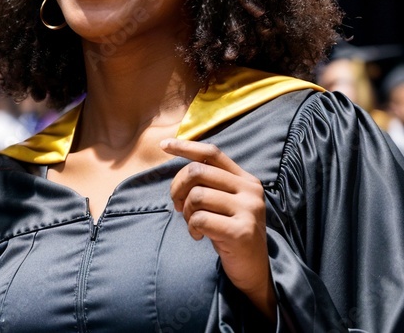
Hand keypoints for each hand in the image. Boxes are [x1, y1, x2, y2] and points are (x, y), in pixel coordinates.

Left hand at [160, 138, 275, 320]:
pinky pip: (200, 219)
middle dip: (177, 187)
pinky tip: (198, 236)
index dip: (186, 147)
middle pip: (197, 171)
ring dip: (186, 212)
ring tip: (193, 223)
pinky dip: (192, 228)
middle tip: (178, 206)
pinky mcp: (241, 231)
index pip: (212, 153)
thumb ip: (210, 183)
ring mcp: (248, 210)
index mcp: (246, 180)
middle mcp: (250, 191)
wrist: (253, 269)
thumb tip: (179, 164)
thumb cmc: (230, 232)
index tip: (163, 145)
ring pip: (196, 195)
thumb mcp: (224, 202)